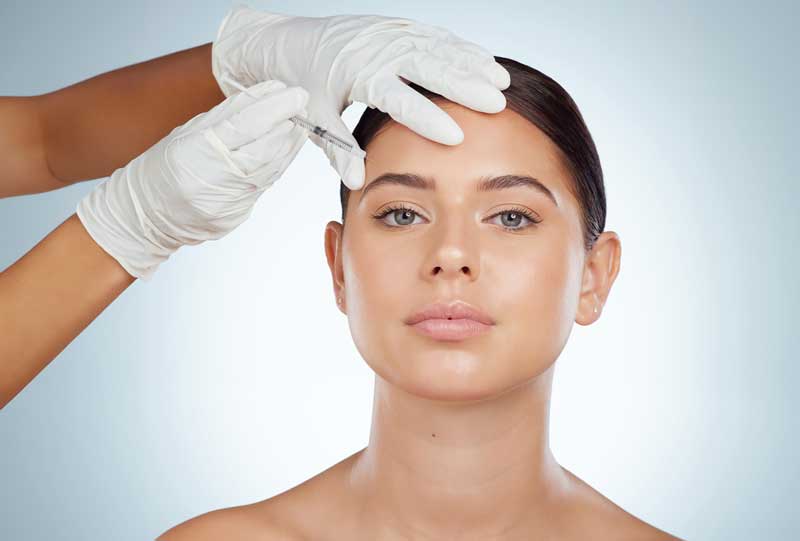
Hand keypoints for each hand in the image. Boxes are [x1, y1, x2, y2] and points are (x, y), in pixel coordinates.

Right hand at [76, 79, 308, 280]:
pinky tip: (282, 151)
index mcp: (197, 152)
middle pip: (265, 149)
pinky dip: (276, 166)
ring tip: (297, 126)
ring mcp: (228, 202)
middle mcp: (214, 179)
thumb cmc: (162, 169)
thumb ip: (227, 114)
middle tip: (301, 107)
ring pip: (271, 169)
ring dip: (288, 146)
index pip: (246, 125)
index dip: (275, 109)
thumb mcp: (187, 132)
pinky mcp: (236, 216)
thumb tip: (266, 93)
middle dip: (288, 125)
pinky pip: (263, 186)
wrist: (144, 217)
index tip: (295, 94)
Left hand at [211, 6, 510, 189]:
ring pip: (439, 48)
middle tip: (496, 104)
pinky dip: (462, 50)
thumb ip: (338, 148)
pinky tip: (484, 63)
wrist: (287, 40)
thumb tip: (358, 182)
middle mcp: (378, 50)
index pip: (398, 98)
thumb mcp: (314, 117)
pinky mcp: (397, 28)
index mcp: (357, 74)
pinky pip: (435, 37)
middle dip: (464, 86)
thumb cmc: (302, 81)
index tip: (455, 136)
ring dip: (471, 65)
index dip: (427, 117)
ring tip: (500, 85)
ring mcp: (390, 34)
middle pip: (429, 67)